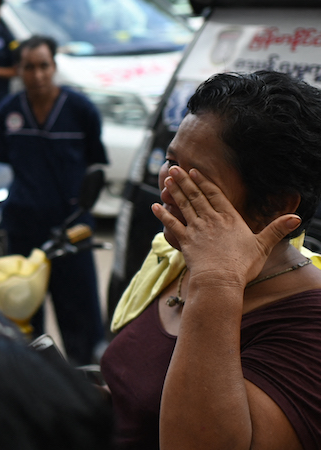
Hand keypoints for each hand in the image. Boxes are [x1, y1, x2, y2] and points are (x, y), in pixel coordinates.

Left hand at [152, 166, 300, 286]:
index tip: (193, 171)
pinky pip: (171, 225)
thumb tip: (296, 217)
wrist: (220, 281)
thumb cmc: (242, 265)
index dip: (204, 182)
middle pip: (196, 196)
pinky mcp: (184, 241)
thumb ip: (276, 229)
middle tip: (174, 168)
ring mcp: (196, 230)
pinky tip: (155, 206)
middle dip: (184, 181)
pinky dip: (163, 215)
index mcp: (229, 218)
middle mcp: (210, 220)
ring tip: (166, 180)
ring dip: (174, 192)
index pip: (214, 195)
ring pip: (183, 206)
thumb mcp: (263, 245)